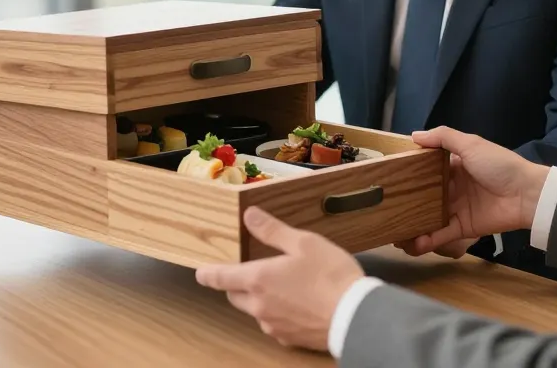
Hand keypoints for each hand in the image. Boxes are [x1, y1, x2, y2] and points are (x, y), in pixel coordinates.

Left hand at [195, 207, 363, 350]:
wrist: (356, 315)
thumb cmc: (330, 275)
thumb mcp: (302, 242)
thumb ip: (272, 230)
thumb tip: (249, 216)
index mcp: (258, 279)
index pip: (220, 278)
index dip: (208, 273)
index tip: (200, 271)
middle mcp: (259, 306)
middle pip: (235, 296)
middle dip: (236, 284)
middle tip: (249, 271)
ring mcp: (273, 326)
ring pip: (254, 311)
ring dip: (259, 299)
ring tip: (281, 286)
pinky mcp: (289, 339)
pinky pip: (273, 324)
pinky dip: (277, 313)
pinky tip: (296, 304)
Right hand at [402, 126, 549, 255]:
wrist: (528, 195)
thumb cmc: (500, 165)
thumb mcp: (471, 144)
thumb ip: (443, 138)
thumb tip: (414, 135)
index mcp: (454, 165)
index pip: (426, 168)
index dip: (409, 172)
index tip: (388, 176)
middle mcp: (452, 187)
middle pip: (424, 195)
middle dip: (406, 201)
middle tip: (383, 208)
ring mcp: (457, 208)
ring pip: (429, 217)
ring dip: (413, 224)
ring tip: (393, 232)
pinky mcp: (464, 227)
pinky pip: (442, 234)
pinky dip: (428, 240)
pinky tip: (413, 244)